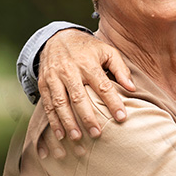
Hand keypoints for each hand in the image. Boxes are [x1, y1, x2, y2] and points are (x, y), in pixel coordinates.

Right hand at [35, 29, 133, 144]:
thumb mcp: (106, 51)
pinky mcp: (43, 84)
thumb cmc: (87, 48)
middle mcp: (69, 70)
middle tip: (97, 134)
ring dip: (68, 122)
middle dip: (87, 117)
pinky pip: (48, 105)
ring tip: (77, 138)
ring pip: (60, 103)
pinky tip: (61, 135)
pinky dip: (53, 121)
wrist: (57, 37)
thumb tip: (132, 88)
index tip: (121, 118)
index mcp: (87, 63)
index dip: (112, 102)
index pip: (102, 85)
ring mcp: (54, 77)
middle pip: (78, 97)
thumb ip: (120, 69)